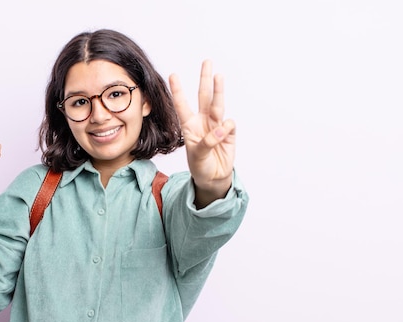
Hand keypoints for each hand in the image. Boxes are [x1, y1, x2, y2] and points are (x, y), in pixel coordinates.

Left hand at [169, 60, 235, 206]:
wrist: (213, 177)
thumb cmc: (200, 166)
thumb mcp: (197, 157)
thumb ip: (207, 143)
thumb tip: (220, 129)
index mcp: (189, 125)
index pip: (182, 105)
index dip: (178, 90)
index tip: (173, 75)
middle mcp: (203, 121)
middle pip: (204, 96)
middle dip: (205, 79)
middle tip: (207, 61)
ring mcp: (216, 125)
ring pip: (218, 104)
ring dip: (218, 90)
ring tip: (218, 76)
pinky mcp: (229, 133)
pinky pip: (229, 125)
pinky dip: (226, 129)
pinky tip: (224, 137)